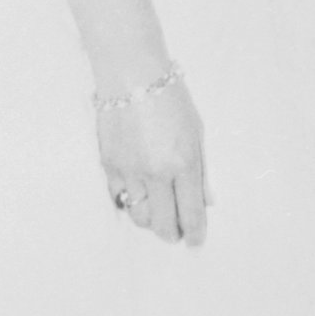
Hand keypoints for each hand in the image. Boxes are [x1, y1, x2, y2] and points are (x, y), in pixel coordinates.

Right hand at [97, 77, 208, 245]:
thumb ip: (200, 169)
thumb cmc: (171, 98)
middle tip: (177, 233)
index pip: (190, 212)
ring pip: (138, 216)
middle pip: (162, 224)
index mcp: (183, 162)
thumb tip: (205, 201)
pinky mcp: (109, 165)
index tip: (196, 241)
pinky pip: (120, 197)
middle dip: (172, 234)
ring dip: (151, 220)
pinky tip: (139, 193)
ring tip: (159, 212)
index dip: (195, 233)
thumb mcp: (196, 130)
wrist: (132, 75)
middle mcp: (155, 172)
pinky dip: (130, 201)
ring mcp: (129, 171)